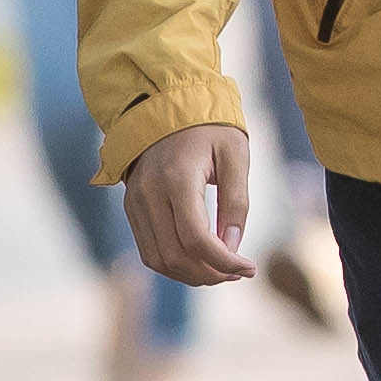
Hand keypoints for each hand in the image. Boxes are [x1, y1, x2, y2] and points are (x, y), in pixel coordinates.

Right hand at [123, 123, 258, 288]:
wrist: (165, 105)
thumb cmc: (209, 128)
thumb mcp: (235, 155)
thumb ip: (236, 202)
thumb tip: (232, 247)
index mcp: (177, 178)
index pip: (196, 239)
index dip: (223, 261)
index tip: (249, 268)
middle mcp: (149, 194)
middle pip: (176, 256)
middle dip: (210, 274)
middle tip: (238, 272)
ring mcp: (135, 202)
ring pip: (158, 260)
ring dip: (191, 275)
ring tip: (221, 271)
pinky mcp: (131, 207)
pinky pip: (149, 249)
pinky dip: (174, 264)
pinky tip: (200, 261)